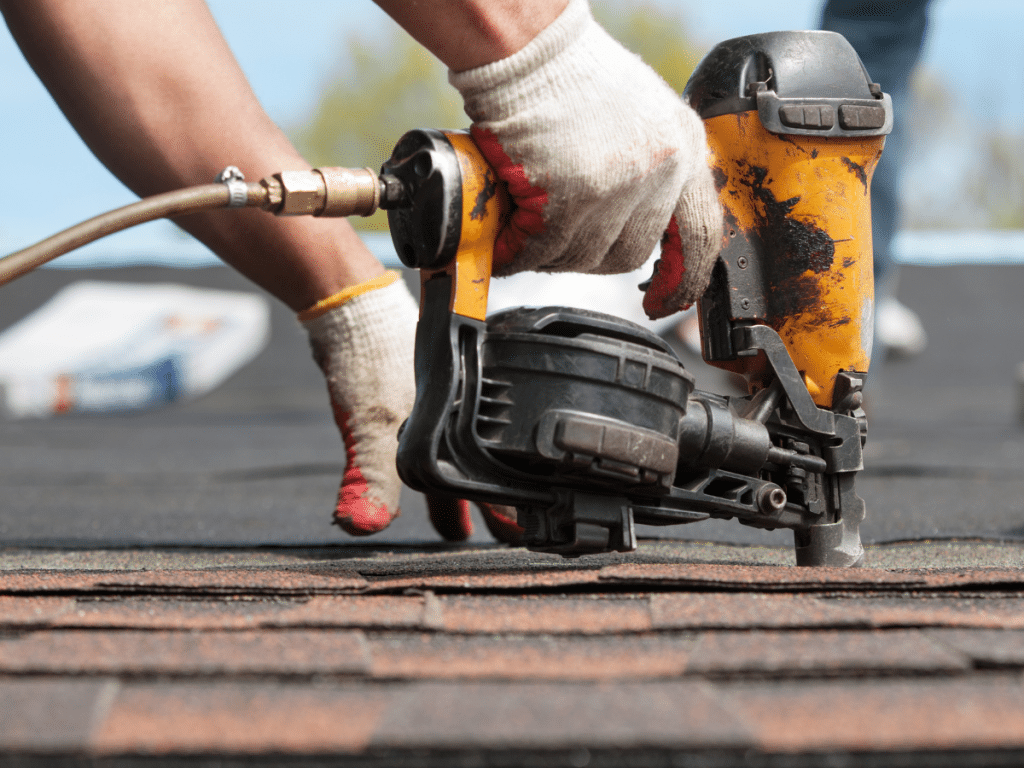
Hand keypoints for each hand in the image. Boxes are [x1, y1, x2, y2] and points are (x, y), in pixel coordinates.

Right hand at [448, 0, 722, 316]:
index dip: (682, 277)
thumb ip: (650, 168)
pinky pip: (544, 249)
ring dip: (550, 254)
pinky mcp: (572, 196)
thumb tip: (635, 220)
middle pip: (629, 253)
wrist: (532, 48)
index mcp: (685, 149)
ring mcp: (618, 185)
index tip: (664, 300)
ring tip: (525, 230)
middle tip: (557, 239)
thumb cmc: (573, 74)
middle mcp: (661, 169)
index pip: (701, 234)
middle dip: (588, 254)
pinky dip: (519, 252)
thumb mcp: (642, 116)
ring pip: (583, 256)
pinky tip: (506, 241)